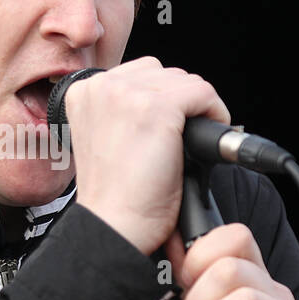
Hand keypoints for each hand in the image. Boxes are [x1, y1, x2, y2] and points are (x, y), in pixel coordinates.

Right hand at [68, 57, 229, 254]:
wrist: (114, 225)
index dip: (163, 100)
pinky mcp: (156, 108)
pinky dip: (215, 115)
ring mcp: (128, 94)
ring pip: (186, 82)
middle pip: (165, 74)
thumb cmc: (114, 195)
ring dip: (197, 110)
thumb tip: (165, 100)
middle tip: (183, 139)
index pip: (141, 74)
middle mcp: (102, 86)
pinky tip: (204, 142)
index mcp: (83, 92)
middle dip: (181, 104)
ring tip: (191, 142)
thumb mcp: (106, 138)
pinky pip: (203, 94)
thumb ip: (122, 111)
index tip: (170, 127)